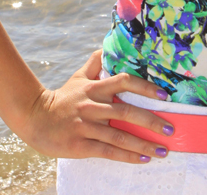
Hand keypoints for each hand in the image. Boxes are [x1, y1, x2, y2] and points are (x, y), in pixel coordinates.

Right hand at [21, 50, 174, 163]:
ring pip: (120, 135)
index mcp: (95, 88)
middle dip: (152, 121)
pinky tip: (143, 159)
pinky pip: (108, 151)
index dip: (145, 87)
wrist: (36, 119)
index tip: (164, 95)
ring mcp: (87, 126)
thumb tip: (105, 48)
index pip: (124, 81)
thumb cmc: (61, 98)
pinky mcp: (81, 145)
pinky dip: (127, 156)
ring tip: (163, 150)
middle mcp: (93, 105)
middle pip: (127, 111)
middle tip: (171, 129)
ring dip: (144, 144)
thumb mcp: (77, 78)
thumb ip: (93, 64)